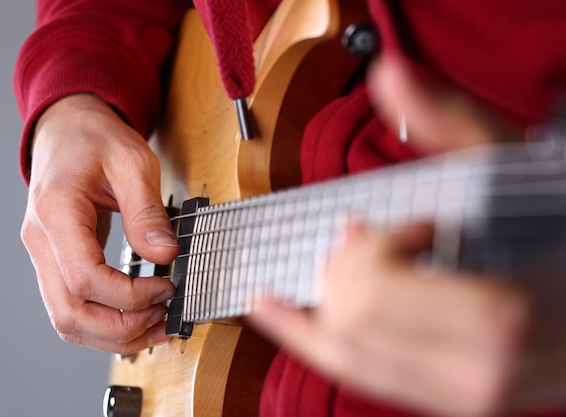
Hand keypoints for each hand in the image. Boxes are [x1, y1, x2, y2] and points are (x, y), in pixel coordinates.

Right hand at [21, 94, 179, 352]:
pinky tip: (137, 319)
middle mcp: (41, 241)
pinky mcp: (55, 263)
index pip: (84, 277)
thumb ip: (147, 211)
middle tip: (165, 316)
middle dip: (122, 327)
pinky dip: (104, 324)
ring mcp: (43, 255)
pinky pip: (72, 308)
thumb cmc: (97, 139)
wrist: (69, 130)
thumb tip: (167, 254)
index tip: (167, 288)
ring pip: (67, 320)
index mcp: (56, 212)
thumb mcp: (132, 161)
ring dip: (113, 335)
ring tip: (157, 326)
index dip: (129, 295)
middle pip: (69, 312)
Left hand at [249, 56, 565, 415]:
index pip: (379, 292)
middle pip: (352, 323)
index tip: (411, 223)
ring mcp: (462, 393)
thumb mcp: (516, 174)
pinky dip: (312, 341)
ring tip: (334, 262)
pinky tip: (282, 312)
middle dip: (343, 269)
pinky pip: (362, 377)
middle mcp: (478, 371)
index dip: (374, 249)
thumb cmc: (565, 234)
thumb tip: (388, 74)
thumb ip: (451, 123)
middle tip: (362, 236)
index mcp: (501, 315)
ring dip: (320, 302)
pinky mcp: (451, 400)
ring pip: (345, 359)